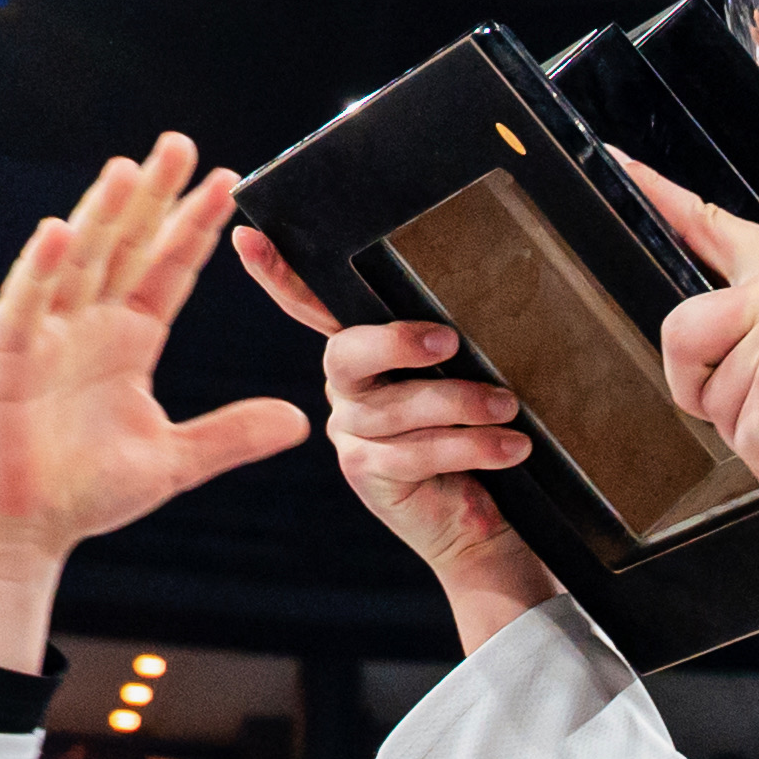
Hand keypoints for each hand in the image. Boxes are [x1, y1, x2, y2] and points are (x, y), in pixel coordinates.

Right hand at [0, 139, 313, 645]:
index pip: (168, 269)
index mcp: (128, 339)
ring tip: (128, 170)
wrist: (21, 530)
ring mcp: (45, 336)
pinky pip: (26, 305)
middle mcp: (88, 325)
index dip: (195, 227)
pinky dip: (41, 268)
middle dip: (152, 197)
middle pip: (125, 246)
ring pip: (78, 262)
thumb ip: (232, 435)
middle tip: (181, 145)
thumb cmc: (85, 493)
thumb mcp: (174, 460)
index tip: (230, 182)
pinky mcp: (7, 359)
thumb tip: (302, 419)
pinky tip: (60, 232)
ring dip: (100, 215)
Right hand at [229, 221, 554, 651]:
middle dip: (394, 343)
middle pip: (347, 352)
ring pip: (395, 407)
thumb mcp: (475, 377)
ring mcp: (351, 431)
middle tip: (448, 343)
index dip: (278, 274)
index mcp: (365, 350)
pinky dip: (467, 446)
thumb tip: (484, 305)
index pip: (313, 304)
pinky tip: (510, 446)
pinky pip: (414, 451)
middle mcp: (346, 386)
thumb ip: (460, 346)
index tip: (247, 235)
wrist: (490, 523)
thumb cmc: (487, 434)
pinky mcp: (366, 472)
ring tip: (508, 408)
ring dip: (459, 404)